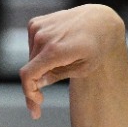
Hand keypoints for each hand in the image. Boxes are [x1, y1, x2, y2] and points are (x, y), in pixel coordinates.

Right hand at [19, 5, 127, 119]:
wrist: (99, 21)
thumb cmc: (95, 47)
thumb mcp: (82, 68)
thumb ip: (56, 75)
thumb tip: (36, 83)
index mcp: (55, 50)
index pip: (28, 75)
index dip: (29, 93)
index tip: (36, 105)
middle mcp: (43, 36)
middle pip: (30, 69)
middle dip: (34, 86)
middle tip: (40, 102)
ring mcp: (38, 27)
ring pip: (31, 59)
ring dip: (39, 68)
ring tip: (62, 65)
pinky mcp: (36, 23)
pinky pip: (32, 46)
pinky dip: (39, 54)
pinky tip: (56, 52)